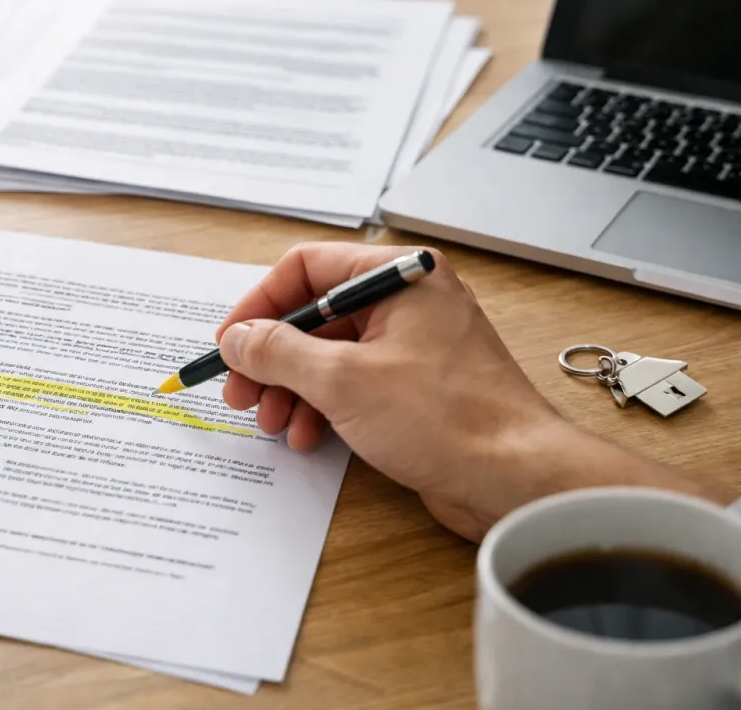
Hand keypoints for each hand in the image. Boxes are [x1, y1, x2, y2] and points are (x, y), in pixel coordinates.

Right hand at [216, 243, 731, 540]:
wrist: (515, 478)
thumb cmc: (447, 418)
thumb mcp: (342, 380)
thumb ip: (278, 351)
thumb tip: (238, 338)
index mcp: (399, 276)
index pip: (308, 267)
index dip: (261, 304)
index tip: (230, 342)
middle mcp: (408, 301)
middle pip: (315, 315)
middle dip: (271, 357)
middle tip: (239, 392)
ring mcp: (414, 345)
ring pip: (330, 354)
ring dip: (292, 388)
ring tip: (272, 422)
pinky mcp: (417, 386)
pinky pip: (354, 383)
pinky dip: (324, 406)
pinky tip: (308, 436)